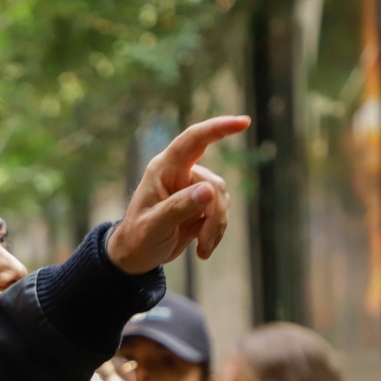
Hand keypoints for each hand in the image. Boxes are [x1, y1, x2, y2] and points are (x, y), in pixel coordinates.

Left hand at [106, 115, 251, 273]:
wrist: (136, 257)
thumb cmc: (137, 238)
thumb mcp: (154, 226)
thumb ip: (179, 207)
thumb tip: (209, 190)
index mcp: (163, 169)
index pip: (193, 140)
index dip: (218, 128)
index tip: (244, 122)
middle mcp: (180, 173)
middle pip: (214, 184)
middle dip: (215, 214)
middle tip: (203, 240)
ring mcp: (192, 188)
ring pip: (221, 200)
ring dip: (215, 227)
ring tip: (201, 247)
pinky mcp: (201, 204)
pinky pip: (220, 213)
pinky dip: (215, 233)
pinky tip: (202, 248)